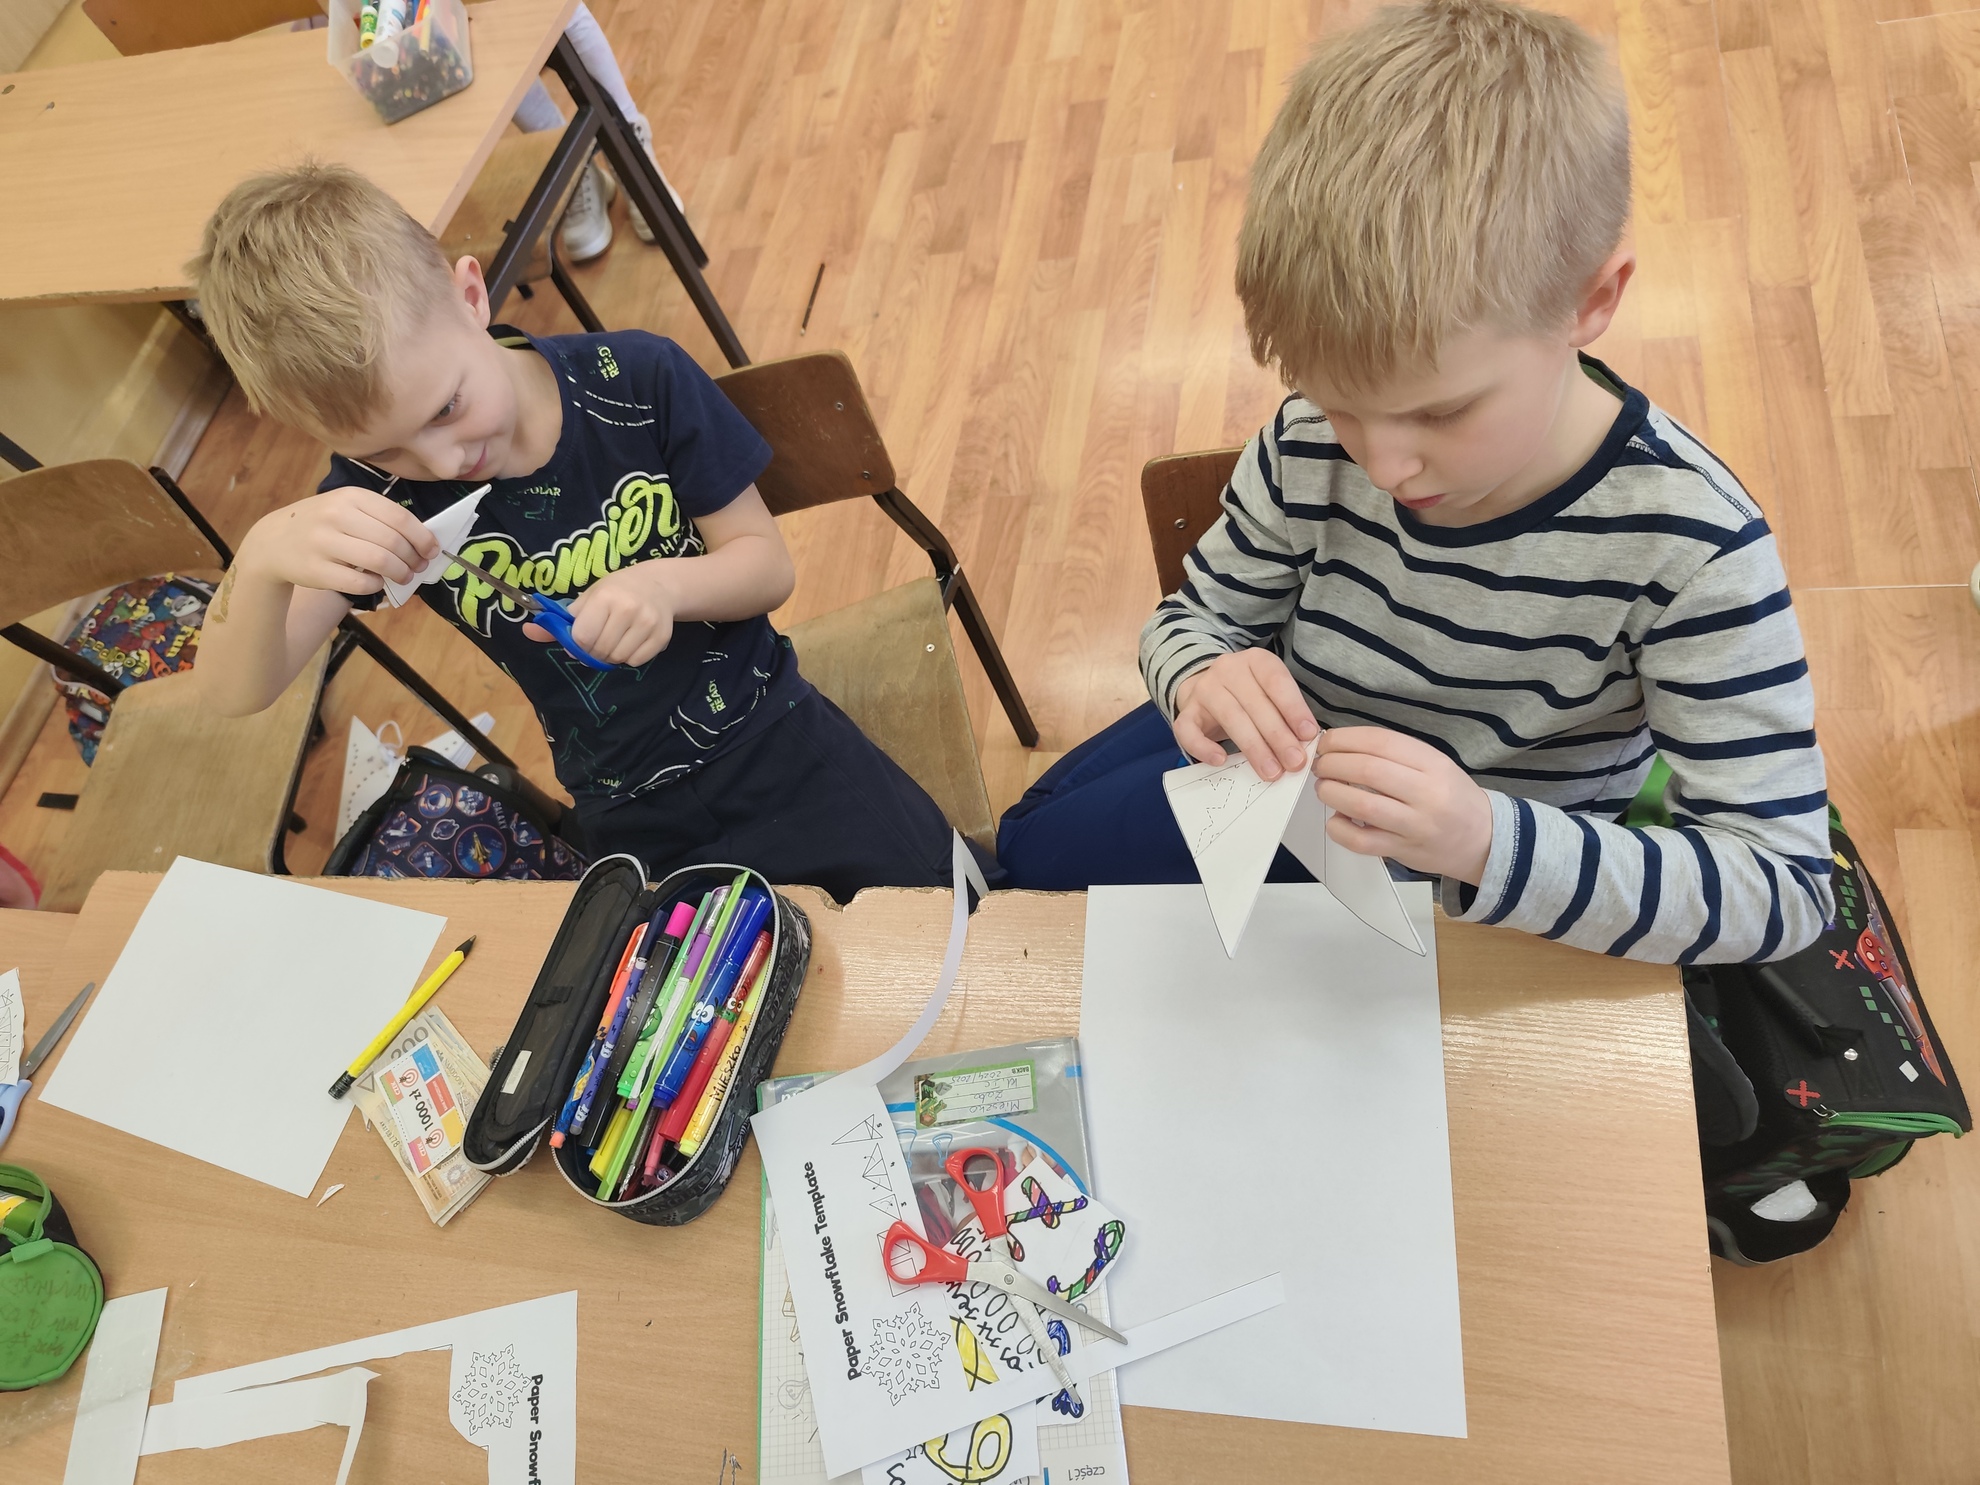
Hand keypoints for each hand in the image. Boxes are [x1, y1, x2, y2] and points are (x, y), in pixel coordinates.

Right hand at [239, 486, 437, 594]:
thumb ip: (380, 517)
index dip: (422, 538)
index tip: (432, 550)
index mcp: (351, 496)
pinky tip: (376, 581)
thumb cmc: (322, 524)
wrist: (274, 542)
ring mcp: (323, 542)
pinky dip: (375, 584)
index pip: (400, 518)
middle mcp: (336, 515)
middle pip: (393, 541)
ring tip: (404, 577)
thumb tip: (424, 541)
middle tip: (418, 567)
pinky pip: (359, 582)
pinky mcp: (315, 569)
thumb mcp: (347, 507)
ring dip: (400, 573)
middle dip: (413, 558)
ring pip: (379, 561)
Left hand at [526, 561, 676, 665]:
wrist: (658, 586)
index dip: (577, 643)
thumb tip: (527, 632)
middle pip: (600, 650)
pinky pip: (636, 661)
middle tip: (598, 640)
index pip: (582, 637)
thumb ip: (559, 620)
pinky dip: (629, 657)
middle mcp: (628, 609)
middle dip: (594, 652)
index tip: (582, 637)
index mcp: (605, 597)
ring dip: (611, 656)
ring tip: (614, 640)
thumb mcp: (587, 599)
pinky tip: (630, 641)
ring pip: (618, 658)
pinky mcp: (661, 637)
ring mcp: (647, 623)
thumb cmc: (616, 592)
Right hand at [1171, 649, 1317, 779]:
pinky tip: (1221, 760)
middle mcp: (1228, 669)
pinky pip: (1189, 730)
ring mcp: (1204, 689)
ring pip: (1230, 718)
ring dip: (1253, 747)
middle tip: (1294, 761)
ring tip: (1271, 771)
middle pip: (1255, 703)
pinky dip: (1204, 747)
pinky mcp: (1186, 711)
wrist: (1208, 688)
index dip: (1293, 708)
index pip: (1276, 681)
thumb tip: (1304, 745)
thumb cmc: (1249, 695)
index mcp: (1255, 661)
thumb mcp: (1271, 694)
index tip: (1308, 735)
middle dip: (1278, 736)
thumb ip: (1286, 714)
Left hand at [1313, 728, 1493, 882]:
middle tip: (1321, 765)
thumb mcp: (1435, 765)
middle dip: (1333, 764)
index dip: (1344, 739)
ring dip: (1331, 792)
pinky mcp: (1404, 851)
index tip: (1327, 742)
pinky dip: (1339, 828)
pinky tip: (1336, 819)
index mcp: (1433, 764)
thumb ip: (1395, 755)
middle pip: (1368, 770)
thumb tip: (1343, 745)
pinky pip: (1362, 841)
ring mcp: (1416, 825)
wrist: (1485, 840)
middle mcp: (1427, 793)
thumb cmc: (1452, 798)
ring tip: (1325, 788)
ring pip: (1362, 805)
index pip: (1381, 742)